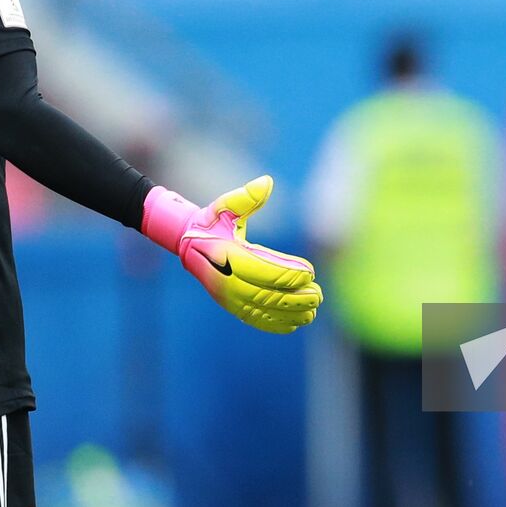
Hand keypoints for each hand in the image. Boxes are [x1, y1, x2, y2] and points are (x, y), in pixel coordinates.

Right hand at [143, 176, 321, 333]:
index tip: (310, 273)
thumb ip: (246, 197)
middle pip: (266, 295)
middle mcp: (226, 280)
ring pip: (262, 311)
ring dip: (290, 313)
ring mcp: (228, 297)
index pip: (263, 270)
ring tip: (313, 310)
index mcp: (227, 255)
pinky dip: (276, 324)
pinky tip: (296, 323)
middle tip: (318, 295)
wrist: (187, 243)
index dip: (288, 274)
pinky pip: (254, 320)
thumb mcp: (225, 206)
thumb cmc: (211, 222)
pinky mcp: (230, 306)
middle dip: (295, 298)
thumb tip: (267, 182)